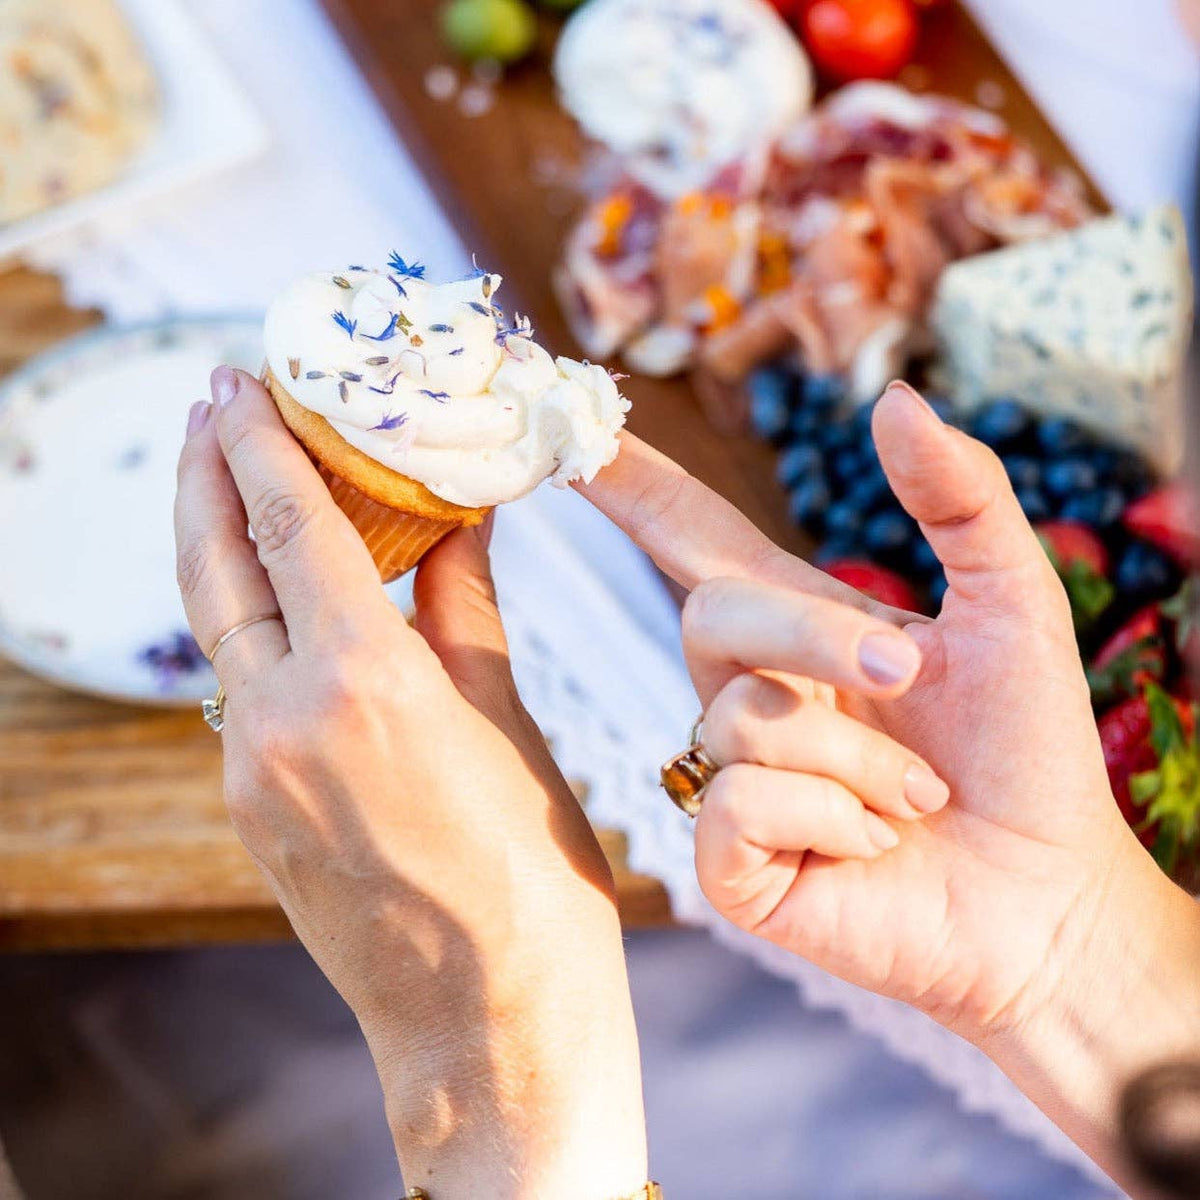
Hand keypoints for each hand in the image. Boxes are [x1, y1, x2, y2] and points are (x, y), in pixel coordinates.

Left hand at [175, 368, 646, 1199]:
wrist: (488, 1013)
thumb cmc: (528, 874)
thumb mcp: (507, 719)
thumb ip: (465, 605)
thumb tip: (458, 519)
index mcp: (363, 683)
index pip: (292, 528)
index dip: (263, 443)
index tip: (242, 382)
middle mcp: (283, 720)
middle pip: (216, 565)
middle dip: (205, 472)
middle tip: (211, 403)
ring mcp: (250, 771)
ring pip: (217, 626)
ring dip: (217, 544)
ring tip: (232, 480)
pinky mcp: (247, 807)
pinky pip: (238, 686)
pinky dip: (250, 621)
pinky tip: (279, 597)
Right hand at [581, 382, 1199, 1182]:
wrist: (1049, 896)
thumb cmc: (1030, 751)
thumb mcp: (1012, 603)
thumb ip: (960, 498)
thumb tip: (894, 397)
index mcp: (796, 628)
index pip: (690, 538)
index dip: (628, 484)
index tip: (567, 435)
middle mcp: (748, 695)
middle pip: (712, 614)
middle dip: (812, 637)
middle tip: (906, 677)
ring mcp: (731, 778)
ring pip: (742, 721)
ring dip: (860, 760)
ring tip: (917, 802)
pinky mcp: (730, 861)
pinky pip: (739, 806)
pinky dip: (834, 820)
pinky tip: (871, 846)